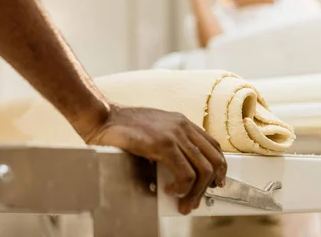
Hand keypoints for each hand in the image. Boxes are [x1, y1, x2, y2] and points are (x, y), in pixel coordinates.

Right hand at [85, 104, 226, 214]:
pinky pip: (186, 173)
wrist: (103, 117)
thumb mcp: (152, 131)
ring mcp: (174, 134)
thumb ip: (167, 146)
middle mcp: (182, 126)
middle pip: (213, 159)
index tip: (215, 183)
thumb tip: (176, 173)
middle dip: (209, 186)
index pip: (212, 145)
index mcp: (180, 122)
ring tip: (184, 202)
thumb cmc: (121, 127)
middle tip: (197, 200)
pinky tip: (170, 190)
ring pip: (203, 169)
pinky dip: (182, 187)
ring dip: (196, 192)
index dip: (218, 167)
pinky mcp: (163, 145)